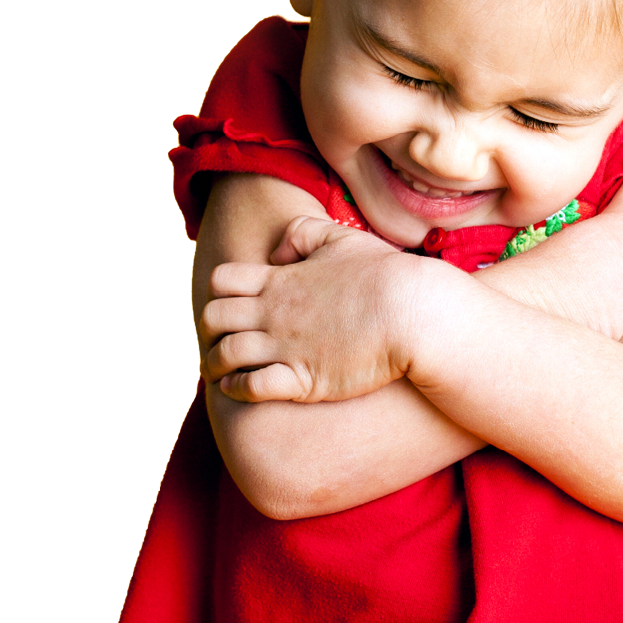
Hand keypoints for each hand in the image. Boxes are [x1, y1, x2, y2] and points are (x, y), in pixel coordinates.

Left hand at [199, 216, 436, 402]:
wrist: (412, 314)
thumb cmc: (384, 276)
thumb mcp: (341, 238)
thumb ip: (302, 234)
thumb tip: (277, 254)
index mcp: (281, 280)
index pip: (221, 281)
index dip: (219, 293)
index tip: (232, 305)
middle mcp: (274, 313)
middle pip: (213, 318)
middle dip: (210, 330)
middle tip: (219, 339)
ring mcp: (285, 347)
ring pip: (223, 355)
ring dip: (215, 363)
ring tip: (220, 370)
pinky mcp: (302, 380)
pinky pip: (250, 387)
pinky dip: (236, 389)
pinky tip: (240, 388)